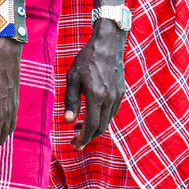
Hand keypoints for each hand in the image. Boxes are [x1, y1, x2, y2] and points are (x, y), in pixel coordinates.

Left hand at [61, 21, 125, 147]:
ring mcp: (117, 96)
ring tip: (79, 125)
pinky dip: (102, 118)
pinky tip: (92, 114)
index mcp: (96, 96)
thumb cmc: (87, 59)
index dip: (83, 138)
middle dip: (88, 137)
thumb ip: (71, 100)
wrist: (108, 44)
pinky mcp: (121, 92)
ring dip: (94, 127)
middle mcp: (109, 99)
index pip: (91, 125)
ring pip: (108, 121)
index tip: (75, 144)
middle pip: (101, 127)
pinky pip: (112, 112)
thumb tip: (67, 120)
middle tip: (75, 139)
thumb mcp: (73, 77)